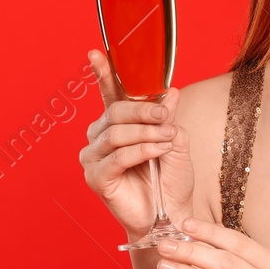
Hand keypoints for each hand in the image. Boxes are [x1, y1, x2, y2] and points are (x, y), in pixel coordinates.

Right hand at [79, 50, 194, 241]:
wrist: (171, 215)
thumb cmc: (171, 181)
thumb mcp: (175, 141)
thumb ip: (167, 116)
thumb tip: (170, 90)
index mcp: (116, 125)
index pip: (109, 94)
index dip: (103, 73)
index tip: (97, 53)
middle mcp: (100, 138)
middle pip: (115, 112)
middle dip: (143, 111)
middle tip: (167, 116)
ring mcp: (94, 158)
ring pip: (116, 133)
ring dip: (147, 133)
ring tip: (167, 138)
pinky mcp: (96, 178)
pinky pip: (117, 156)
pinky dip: (140, 151)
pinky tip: (156, 151)